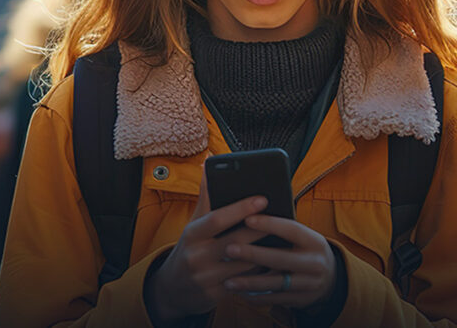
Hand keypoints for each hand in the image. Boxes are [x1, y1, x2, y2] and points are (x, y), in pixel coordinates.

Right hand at [146, 182, 271, 323]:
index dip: (240, 208)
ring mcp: (205, 278)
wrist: (172, 288)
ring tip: (285, 240)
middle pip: (235, 241)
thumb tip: (208, 162)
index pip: (217, 219)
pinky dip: (260, 274)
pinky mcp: (214, 295)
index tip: (263, 198)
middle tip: (283, 218)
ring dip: (264, 253)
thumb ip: (206, 196)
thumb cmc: (190, 248)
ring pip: (243, 265)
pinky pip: (243, 283)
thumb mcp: (193, 224)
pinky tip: (275, 264)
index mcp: (192, 234)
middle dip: (260, 230)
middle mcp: (197, 256)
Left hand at [221, 215, 337, 308]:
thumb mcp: (303, 238)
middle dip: (253, 254)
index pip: (291, 230)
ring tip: (228, 280)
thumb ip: (283, 232)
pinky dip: (256, 297)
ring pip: (275, 283)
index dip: (269, 224)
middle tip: (229, 249)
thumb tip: (249, 216)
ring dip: (250, 283)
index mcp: (315, 241)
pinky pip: (275, 300)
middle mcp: (315, 263)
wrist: (330, 279)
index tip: (246, 218)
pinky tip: (240, 293)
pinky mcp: (301, 300)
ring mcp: (309, 284)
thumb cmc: (305, 250)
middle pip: (280, 259)